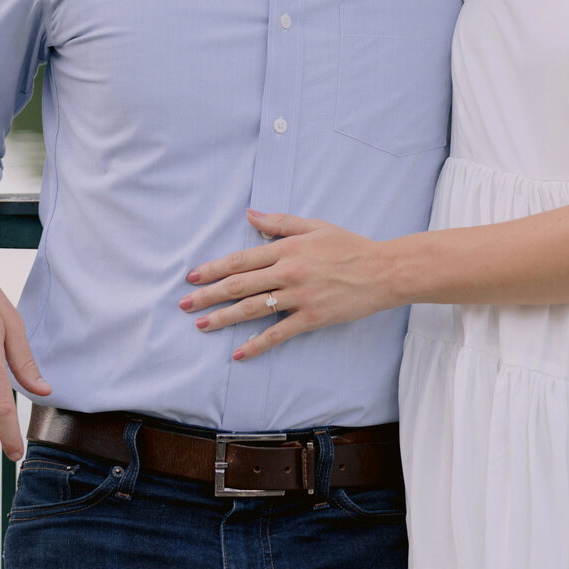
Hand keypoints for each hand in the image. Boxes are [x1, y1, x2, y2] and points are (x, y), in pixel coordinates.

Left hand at [180, 211, 396, 358]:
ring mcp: (300, 296)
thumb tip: (249, 215)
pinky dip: (257, 344)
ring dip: (223, 318)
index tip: (193, 276)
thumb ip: (280, 223)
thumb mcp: (315, 226)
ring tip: (202, 325)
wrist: (384, 270)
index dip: (214, 268)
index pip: (241, 259)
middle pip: (240, 284)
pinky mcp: (312, 318)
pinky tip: (238, 353)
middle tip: (185, 304)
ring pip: (253, 308)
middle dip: (209, 295)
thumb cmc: (349, 245)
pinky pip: (278, 333)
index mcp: (287, 248)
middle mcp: (289, 271)